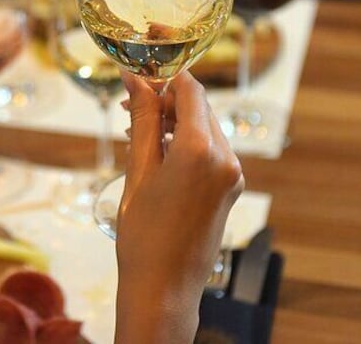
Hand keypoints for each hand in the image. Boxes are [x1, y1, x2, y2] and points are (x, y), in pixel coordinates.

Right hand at [114, 71, 243, 342]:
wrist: (164, 288)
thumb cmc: (143, 234)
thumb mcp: (138, 171)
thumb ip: (141, 120)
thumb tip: (135, 78)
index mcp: (199, 150)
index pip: (189, 89)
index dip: (163, 74)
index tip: (137, 71)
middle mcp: (225, 157)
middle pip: (198, 106)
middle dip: (164, 98)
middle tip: (129, 105)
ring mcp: (232, 174)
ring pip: (203, 126)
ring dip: (173, 120)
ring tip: (137, 131)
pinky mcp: (230, 188)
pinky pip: (209, 149)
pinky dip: (184, 141)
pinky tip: (157, 151)